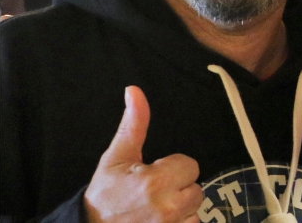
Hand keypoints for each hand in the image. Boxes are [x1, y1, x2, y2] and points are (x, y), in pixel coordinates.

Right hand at [84, 86, 202, 222]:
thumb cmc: (105, 193)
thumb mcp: (117, 156)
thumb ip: (134, 125)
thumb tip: (135, 90)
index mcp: (156, 182)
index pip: (190, 166)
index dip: (174, 168)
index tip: (154, 174)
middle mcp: (168, 207)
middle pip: (197, 190)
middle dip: (179, 189)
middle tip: (155, 193)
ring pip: (195, 211)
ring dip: (181, 210)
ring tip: (157, 209)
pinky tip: (162, 221)